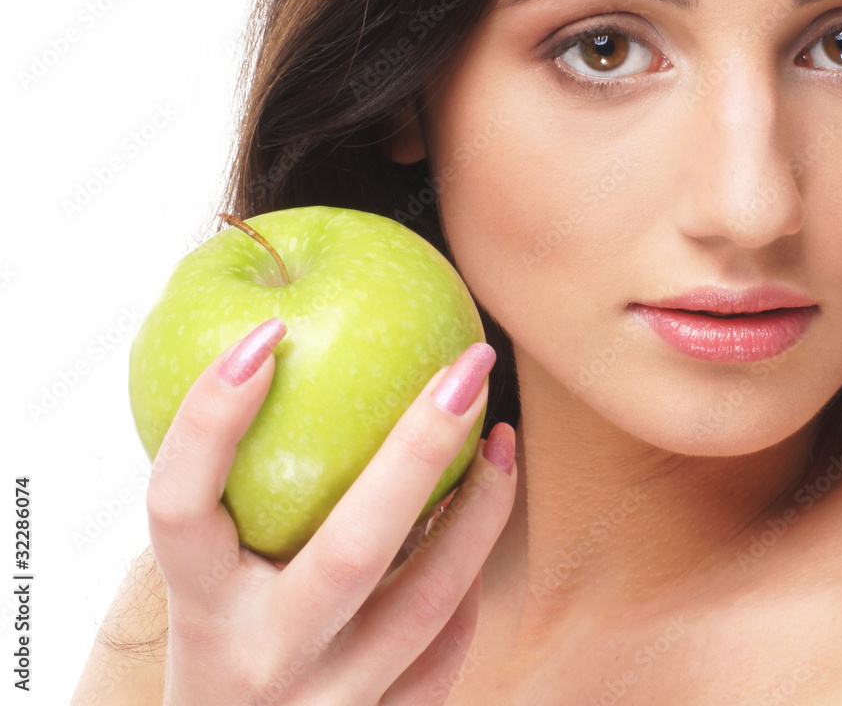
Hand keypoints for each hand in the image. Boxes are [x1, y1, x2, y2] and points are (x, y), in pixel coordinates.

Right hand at [146, 318, 515, 704]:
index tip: (269, 333)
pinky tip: (480, 514)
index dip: (210, 418)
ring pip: (429, 602)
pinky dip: (471, 573)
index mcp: (197, 606)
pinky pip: (448, 646)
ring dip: (481, 509)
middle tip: (469, 364)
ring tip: (502, 436)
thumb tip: (278, 344)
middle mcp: (260, 660)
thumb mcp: (201, 573)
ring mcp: (329, 704)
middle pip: (350, 550)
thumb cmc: (221, 633)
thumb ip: (229, 486)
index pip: (179, 506)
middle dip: (421, 448)